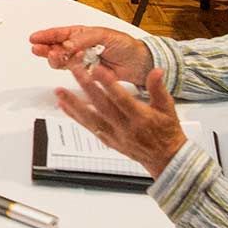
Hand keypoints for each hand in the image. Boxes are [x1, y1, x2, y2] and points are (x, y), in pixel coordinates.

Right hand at [29, 25, 153, 84]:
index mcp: (81, 34)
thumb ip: (83, 39)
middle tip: (39, 50)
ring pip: (60, 61)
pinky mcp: (85, 74)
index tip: (34, 38)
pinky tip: (69, 65)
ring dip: (55, 59)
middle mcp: (77, 47)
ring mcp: (80, 61)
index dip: (45, 36)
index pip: (59, 34)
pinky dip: (68, 68)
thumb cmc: (124, 45)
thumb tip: (67, 44)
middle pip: (54, 48)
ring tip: (56, 56)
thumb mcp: (104, 35)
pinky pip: (71, 72)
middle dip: (45, 49)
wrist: (138, 63)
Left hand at [55, 67, 186, 177]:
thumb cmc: (167, 131)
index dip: (109, 84)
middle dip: (86, 87)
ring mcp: (114, 135)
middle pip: (102, 106)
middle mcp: (125, 127)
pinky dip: (74, 116)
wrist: (164, 158)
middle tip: (75, 71)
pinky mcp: (107, 140)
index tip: (97, 69)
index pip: (122, 99)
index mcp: (141, 117)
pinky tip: (64, 106)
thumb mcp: (168, 108)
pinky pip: (88, 127)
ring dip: (73, 104)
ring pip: (90, 118)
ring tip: (60, 91)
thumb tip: (156, 70)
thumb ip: (158, 88)